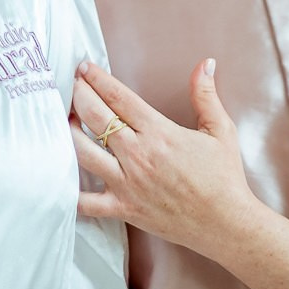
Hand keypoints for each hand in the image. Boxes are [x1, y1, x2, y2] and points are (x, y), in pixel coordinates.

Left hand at [71, 58, 259, 255]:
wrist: (227, 223)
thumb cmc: (224, 178)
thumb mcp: (220, 131)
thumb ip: (206, 95)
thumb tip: (206, 64)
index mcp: (159, 133)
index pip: (119, 97)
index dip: (97, 79)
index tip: (85, 67)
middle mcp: (138, 155)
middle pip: (95, 117)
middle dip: (78, 95)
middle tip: (71, 84)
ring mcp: (127, 183)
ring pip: (83, 152)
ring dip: (68, 133)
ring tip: (64, 120)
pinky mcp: (123, 208)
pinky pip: (86, 202)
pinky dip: (70, 191)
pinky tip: (61, 175)